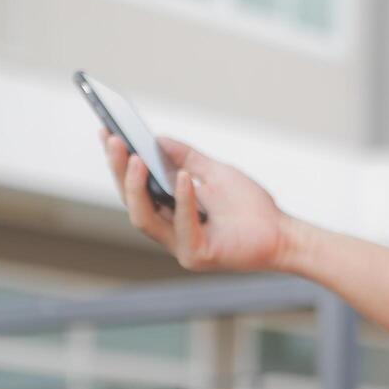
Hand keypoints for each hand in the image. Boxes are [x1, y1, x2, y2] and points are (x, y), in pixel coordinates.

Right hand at [103, 132, 296, 272]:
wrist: (282, 233)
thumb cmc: (251, 207)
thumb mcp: (216, 173)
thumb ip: (187, 158)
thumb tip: (157, 138)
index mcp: (169, 212)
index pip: (134, 188)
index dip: (118, 162)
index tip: (105, 132)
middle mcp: (169, 231)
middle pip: (132, 202)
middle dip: (119, 170)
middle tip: (112, 139)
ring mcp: (181, 246)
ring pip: (144, 218)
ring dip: (137, 186)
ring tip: (136, 157)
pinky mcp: (197, 256)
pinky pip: (183, 225)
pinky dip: (182, 200)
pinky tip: (183, 177)